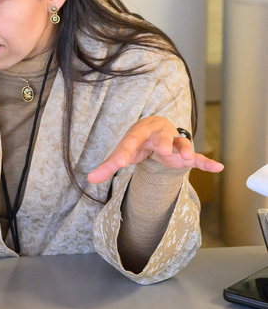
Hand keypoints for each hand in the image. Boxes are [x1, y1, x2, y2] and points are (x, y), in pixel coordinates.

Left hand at [88, 116, 222, 183]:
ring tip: (186, 157)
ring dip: (184, 149)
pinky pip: (197, 157)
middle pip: (160, 138)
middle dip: (162, 143)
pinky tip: (218, 167)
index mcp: (139, 134)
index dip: (124, 153)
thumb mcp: (123, 152)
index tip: (119, 164)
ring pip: (181, 143)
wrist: (155, 128)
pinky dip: (206, 162)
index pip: (130, 144)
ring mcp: (174, 143)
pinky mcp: (186, 153)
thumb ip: (109, 166)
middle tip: (162, 150)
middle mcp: (158, 135)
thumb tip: (89, 179)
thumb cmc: (137, 141)